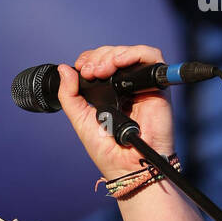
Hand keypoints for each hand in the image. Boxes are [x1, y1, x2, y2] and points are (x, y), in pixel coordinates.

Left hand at [57, 45, 174, 180]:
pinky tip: (118, 63)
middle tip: (89, 72)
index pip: (102, 62)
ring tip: (101, 70)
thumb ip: (69, 96)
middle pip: (115, 54)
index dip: (90, 58)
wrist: (126, 167)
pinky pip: (152, 57)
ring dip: (113, 54)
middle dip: (99, 57)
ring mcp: (142, 86)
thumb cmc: (107, 151)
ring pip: (131, 53)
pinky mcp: (157, 88)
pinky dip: (134, 53)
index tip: (80, 68)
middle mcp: (126, 87)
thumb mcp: (80, 120)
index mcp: (110, 92)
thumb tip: (64, 69)